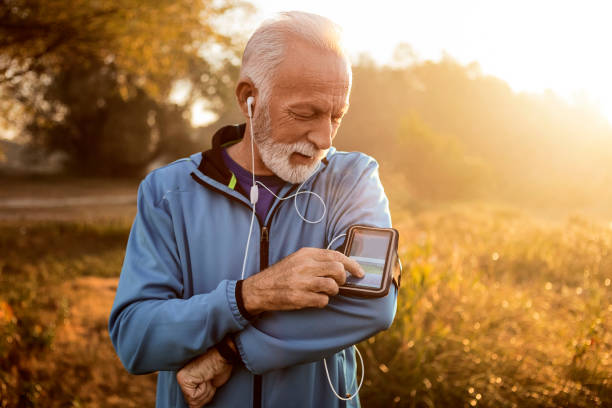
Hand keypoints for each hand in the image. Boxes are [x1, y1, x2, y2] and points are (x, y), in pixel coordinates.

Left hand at [176, 347, 232, 406]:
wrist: (223, 357)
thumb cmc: (219, 367)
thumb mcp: (209, 387)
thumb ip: (199, 396)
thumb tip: (193, 407)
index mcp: (186, 379)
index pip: (191, 400)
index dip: (205, 395)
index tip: (209, 381)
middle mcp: (181, 378)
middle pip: (191, 402)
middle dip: (205, 394)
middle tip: (209, 379)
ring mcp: (181, 378)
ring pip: (193, 400)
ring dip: (206, 391)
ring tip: (208, 378)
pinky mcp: (183, 379)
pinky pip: (193, 396)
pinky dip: (204, 390)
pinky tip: (205, 378)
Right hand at [241, 247, 363, 314]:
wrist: (259, 289)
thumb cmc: (282, 275)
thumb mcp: (298, 259)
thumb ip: (317, 260)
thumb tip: (342, 265)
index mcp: (306, 254)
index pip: (336, 256)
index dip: (352, 265)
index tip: (359, 273)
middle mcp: (304, 266)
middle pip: (338, 270)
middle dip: (342, 279)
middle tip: (338, 284)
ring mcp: (301, 282)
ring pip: (333, 286)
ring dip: (333, 292)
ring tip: (324, 292)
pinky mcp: (298, 298)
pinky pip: (323, 301)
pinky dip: (322, 302)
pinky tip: (314, 300)